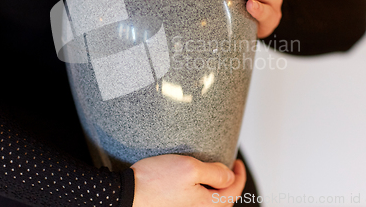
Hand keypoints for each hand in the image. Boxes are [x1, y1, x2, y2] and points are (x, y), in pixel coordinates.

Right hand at [131, 154, 245, 205]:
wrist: (126, 194)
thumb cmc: (154, 182)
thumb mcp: (189, 168)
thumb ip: (214, 173)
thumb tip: (229, 177)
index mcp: (206, 205)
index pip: (233, 192)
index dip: (239, 176)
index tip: (237, 162)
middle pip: (222, 200)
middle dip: (229, 184)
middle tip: (227, 167)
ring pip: (208, 202)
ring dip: (214, 189)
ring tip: (211, 174)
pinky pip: (194, 203)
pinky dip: (200, 192)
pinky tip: (193, 183)